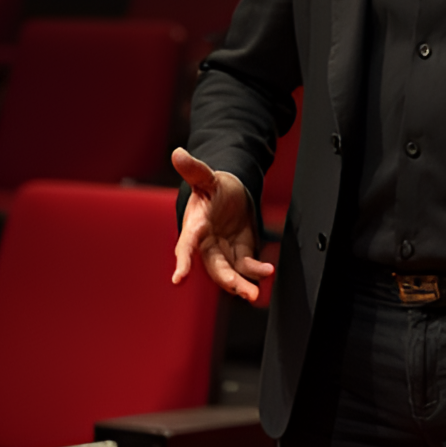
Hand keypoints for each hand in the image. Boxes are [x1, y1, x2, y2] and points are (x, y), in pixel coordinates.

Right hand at [171, 147, 274, 303]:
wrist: (227, 194)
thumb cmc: (212, 187)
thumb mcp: (205, 176)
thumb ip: (193, 168)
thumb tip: (178, 153)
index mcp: (195, 226)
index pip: (186, 245)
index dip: (183, 260)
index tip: (178, 278)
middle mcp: (207, 244)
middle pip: (214, 267)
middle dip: (226, 280)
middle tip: (240, 290)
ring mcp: (224, 251)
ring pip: (230, 273)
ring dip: (242, 284)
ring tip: (254, 293)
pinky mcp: (239, 253)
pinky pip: (246, 266)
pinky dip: (256, 270)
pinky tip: (267, 270)